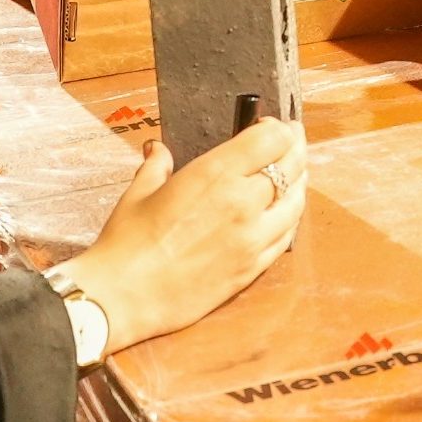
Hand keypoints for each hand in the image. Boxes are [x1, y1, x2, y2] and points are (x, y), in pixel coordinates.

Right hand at [54, 120, 306, 353]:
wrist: (123, 296)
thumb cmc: (126, 241)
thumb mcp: (139, 191)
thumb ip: (157, 164)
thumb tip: (158, 149)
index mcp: (216, 173)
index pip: (272, 138)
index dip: (278, 128)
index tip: (270, 125)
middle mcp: (243, 202)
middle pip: (291, 165)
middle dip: (295, 148)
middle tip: (293, 141)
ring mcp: (252, 237)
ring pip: (296, 202)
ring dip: (299, 183)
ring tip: (295, 174)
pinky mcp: (252, 268)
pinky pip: (286, 237)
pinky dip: (290, 220)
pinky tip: (285, 213)